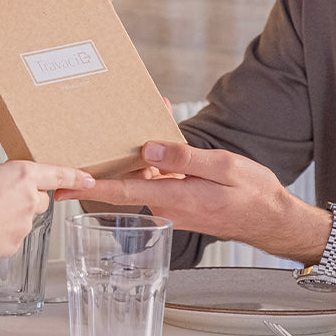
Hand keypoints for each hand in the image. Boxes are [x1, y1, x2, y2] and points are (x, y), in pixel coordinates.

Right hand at [0, 161, 93, 265]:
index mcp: (21, 175)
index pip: (58, 173)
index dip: (76, 176)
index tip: (88, 178)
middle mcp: (27, 200)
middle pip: (39, 199)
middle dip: (26, 198)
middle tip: (1, 198)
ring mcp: (23, 226)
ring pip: (24, 219)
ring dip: (10, 217)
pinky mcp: (14, 246)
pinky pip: (12, 237)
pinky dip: (1, 235)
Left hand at [58, 141, 307, 256]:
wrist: (272, 219)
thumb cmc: (253, 194)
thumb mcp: (224, 167)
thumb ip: (184, 158)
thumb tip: (147, 149)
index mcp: (175, 196)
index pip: (122, 192)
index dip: (90, 187)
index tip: (63, 187)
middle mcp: (168, 204)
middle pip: (128, 179)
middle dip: (113, 153)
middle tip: (97, 127)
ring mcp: (172, 204)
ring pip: (144, 175)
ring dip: (137, 151)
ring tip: (141, 116)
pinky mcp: (179, 200)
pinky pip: (159, 177)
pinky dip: (157, 157)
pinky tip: (160, 134)